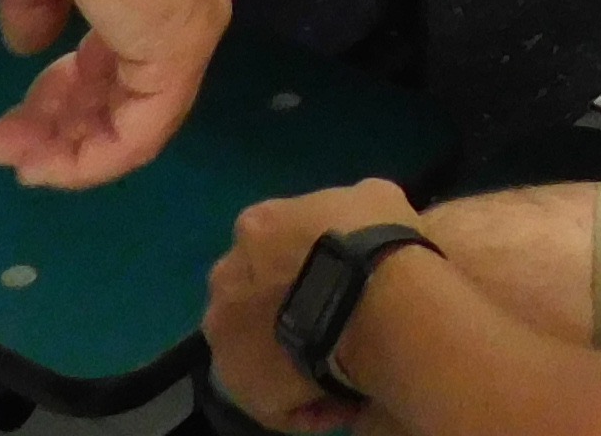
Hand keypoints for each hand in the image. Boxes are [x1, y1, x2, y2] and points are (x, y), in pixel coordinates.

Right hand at [0, 0, 233, 188]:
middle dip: (59, 124)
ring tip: (8, 155)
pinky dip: (90, 159)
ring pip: (133, 119)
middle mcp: (187, 6)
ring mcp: (189, 28)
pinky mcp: (178, 50)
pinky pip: (139, 131)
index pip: (119, 53)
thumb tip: (26, 45)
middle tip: (1, 142)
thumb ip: (33, 2)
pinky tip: (42, 165)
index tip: (19, 105)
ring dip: (66, 148)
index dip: (67, 88)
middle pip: (126, 92)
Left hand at [204, 181, 419, 429]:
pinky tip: (337, 401)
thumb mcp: (372, 197)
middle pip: (250, 294)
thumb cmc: (376, 241)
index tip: (333, 280)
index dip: (302, 264)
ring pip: (252, 346)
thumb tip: (358, 214)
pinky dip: (299, 402)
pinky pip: (270, 397)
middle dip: (281, 307)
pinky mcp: (236, 379)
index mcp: (257, 225)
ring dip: (283, 354)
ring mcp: (224, 328)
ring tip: (331, 367)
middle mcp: (227, 273)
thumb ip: (349, 207)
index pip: (269, 245)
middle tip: (328, 321)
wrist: (373, 300)